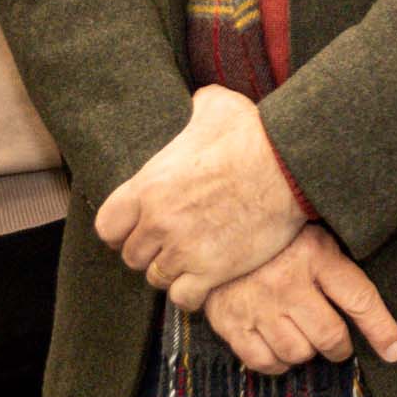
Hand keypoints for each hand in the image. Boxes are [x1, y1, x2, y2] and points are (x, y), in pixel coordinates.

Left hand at [95, 85, 307, 310]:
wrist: (289, 165)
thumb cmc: (253, 134)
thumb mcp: (217, 107)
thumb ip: (198, 106)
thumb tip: (200, 98)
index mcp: (148, 187)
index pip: (107, 226)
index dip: (121, 230)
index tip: (138, 227)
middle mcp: (158, 222)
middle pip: (132, 256)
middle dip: (149, 251)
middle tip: (171, 242)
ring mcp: (184, 250)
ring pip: (157, 278)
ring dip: (172, 271)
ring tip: (191, 260)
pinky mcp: (213, 271)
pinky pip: (183, 298)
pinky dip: (192, 293)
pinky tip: (205, 280)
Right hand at [204, 225, 396, 376]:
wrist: (211, 232)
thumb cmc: (275, 241)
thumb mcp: (313, 237)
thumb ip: (339, 265)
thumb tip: (372, 306)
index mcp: (315, 255)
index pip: (359, 299)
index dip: (382, 330)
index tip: (395, 351)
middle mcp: (286, 282)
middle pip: (330, 336)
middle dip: (340, 347)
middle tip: (338, 343)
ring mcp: (256, 305)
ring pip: (298, 353)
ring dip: (307, 352)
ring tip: (302, 335)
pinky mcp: (230, 323)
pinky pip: (265, 362)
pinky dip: (277, 362)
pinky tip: (278, 344)